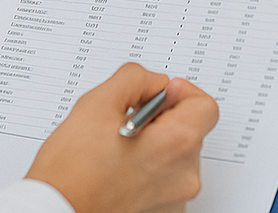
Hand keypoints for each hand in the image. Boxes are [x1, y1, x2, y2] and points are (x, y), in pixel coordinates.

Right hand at [26, 63, 217, 212]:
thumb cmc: (72, 170)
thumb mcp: (99, 102)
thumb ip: (136, 79)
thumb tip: (156, 83)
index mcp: (175, 145)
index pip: (205, 106)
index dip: (180, 92)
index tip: (157, 94)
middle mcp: (183, 176)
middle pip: (190, 129)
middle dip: (162, 116)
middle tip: (126, 118)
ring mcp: (174, 200)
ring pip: (176, 153)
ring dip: (154, 141)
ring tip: (118, 146)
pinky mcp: (162, 212)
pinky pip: (165, 177)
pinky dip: (149, 165)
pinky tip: (119, 166)